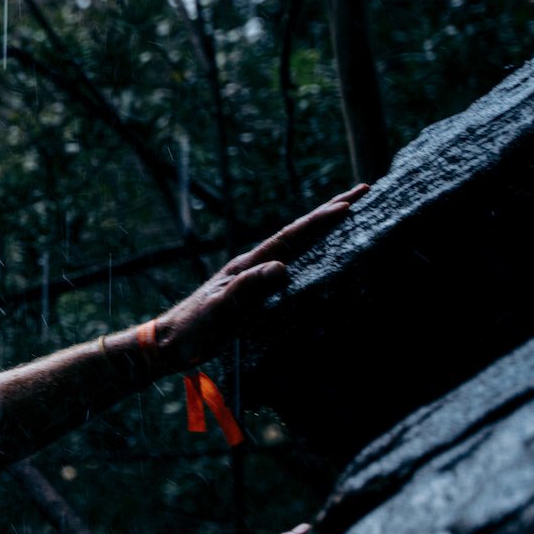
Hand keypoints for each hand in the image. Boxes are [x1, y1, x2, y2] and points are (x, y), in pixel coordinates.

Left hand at [151, 186, 365, 369]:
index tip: (350, 203)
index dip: (320, 220)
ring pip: (298, 247)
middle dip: (329, 212)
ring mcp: (255, 278)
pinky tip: (325, 257)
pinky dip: (313, 255)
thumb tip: (282, 268)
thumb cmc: (193, 328)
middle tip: (363, 190)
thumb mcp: (220, 309)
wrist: (170, 343)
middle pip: (299, 233)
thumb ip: (247, 288)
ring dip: (325, 230)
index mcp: (248, 264)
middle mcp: (254, 265)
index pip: (291, 236)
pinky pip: (293, 267)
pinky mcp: (256, 294)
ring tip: (352, 214)